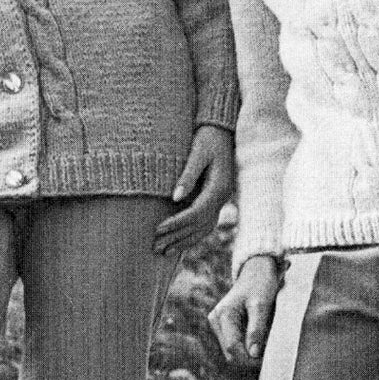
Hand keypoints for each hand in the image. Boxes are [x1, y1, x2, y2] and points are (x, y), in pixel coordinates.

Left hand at [156, 125, 234, 255]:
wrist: (223, 129)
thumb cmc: (208, 137)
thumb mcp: (197, 152)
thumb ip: (187, 175)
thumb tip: (174, 198)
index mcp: (218, 187)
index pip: (196, 213)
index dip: (177, 223)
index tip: (157, 229)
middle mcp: (223, 197)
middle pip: (199, 225)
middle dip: (178, 236)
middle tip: (156, 247)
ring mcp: (222, 199)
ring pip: (204, 228)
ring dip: (185, 240)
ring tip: (165, 251)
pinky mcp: (217, 198)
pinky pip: (206, 222)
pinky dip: (193, 234)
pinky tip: (180, 241)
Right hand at [207, 256, 282, 361]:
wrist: (257, 270)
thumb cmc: (261, 284)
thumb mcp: (262, 305)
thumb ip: (257, 329)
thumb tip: (253, 354)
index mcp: (222, 315)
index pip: (232, 349)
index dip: (249, 360)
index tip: (268, 361)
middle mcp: (215, 321)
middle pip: (230, 353)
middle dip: (249, 359)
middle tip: (269, 356)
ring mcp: (218, 324)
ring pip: (232, 351)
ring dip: (248, 354)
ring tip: (266, 347)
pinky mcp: (224, 326)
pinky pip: (235, 345)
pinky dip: (247, 347)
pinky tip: (260, 342)